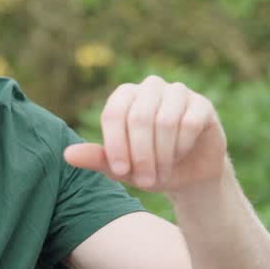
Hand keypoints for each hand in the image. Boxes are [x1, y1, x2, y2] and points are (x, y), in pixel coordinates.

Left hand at [63, 76, 227, 193]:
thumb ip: (96, 158)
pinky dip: (181, 147)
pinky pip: (189, 123)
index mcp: (124, 96)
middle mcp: (150, 87)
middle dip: (141, 155)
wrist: (187, 174)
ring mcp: (178, 92)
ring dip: (162, 155)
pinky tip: (179, 156)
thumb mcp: (120, 167)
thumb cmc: (148, 167)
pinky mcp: (202, 104)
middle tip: (144, 181)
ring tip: (160, 173)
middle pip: (138, 118)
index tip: (120, 171)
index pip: (113, 114)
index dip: (115, 144)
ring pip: (165, 121)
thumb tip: (67, 155)